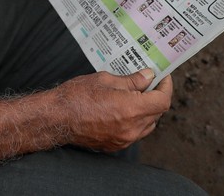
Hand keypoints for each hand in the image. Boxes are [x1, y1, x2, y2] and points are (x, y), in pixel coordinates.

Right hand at [57, 69, 172, 151]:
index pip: (162, 101)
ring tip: (136, 95)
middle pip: (157, 113)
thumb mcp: (106, 80)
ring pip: (147, 125)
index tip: (163, 77)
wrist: (57, 118)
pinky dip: (136, 121)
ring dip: (147, 110)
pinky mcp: (115, 145)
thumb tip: (148, 77)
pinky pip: (134, 133)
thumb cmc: (77, 96)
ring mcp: (123, 140)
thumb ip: (132, 80)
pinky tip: (124, 109)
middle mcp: (131, 128)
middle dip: (156, 96)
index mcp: (131, 109)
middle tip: (148, 82)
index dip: (166, 87)